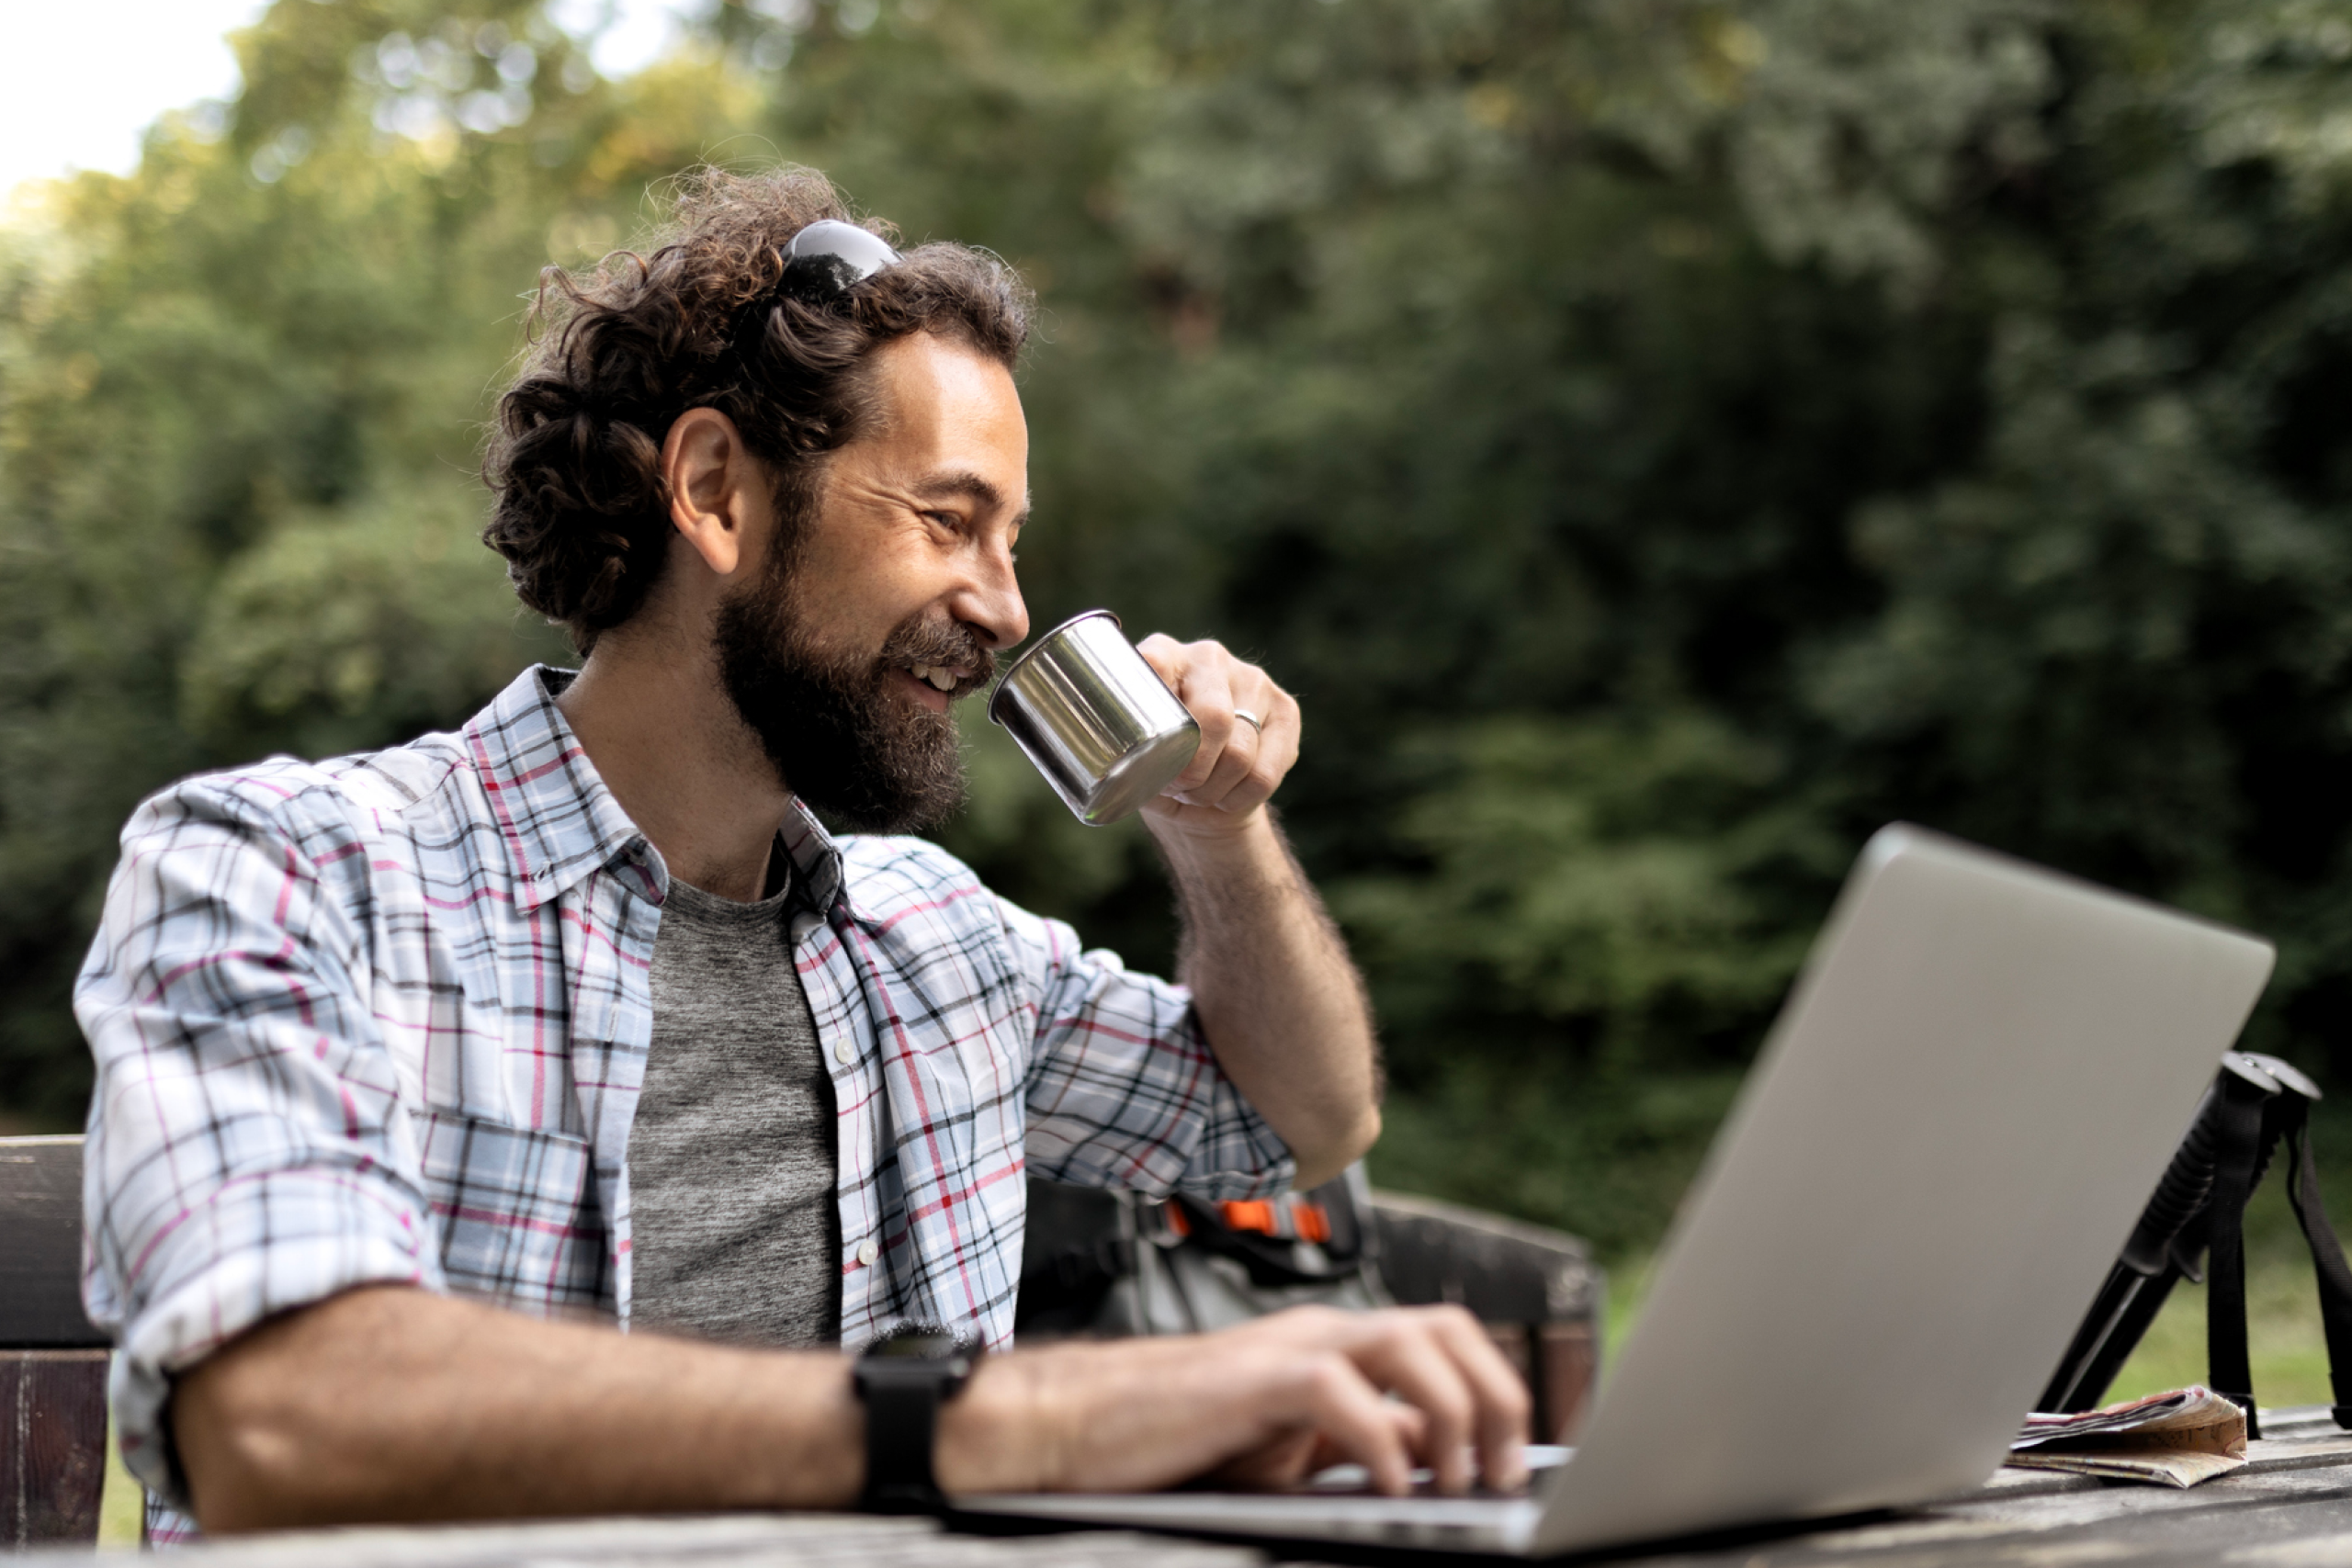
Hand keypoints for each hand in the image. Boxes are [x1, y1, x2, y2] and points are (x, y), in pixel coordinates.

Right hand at [939, 1305, 1531, 1498]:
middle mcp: (1325, 1333)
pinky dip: (1384, 1442)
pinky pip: (1344, 1392)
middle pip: (1449, 1328)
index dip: (1497, 1396)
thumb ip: (1356, 1445)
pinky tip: (1392, 1488)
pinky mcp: (1257, 1377)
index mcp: (1338, 1348)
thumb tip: (1430, 1462)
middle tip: (1502, 1474)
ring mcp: (1292, 1347)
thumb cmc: (1174, 1441)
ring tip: (1461, 1480)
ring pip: (1413, 1342)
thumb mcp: (1288, 1451)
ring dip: (1456, 1412)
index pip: (1446, 1346)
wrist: (1079, 1427)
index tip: (1516, 1463)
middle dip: (1497, 1396)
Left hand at [1135, 634, 1301, 836]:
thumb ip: (1127, 752)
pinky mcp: (1285, 710)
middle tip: (1178, 788)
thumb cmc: (1159, 770)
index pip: (1157, 665)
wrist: (1203, 797)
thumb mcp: (1131, 759)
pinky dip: (1239, 798)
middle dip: (1192, 770)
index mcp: (1163, 654)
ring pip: (1239, 753)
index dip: (1152, 709)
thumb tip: (1131, 765)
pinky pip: (1263, 773)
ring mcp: (1253, 680)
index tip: (1147, 747)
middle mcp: (1210, 657)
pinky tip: (1225, 795)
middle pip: (1213, 718)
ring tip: (1197, 793)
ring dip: (1213, 789)